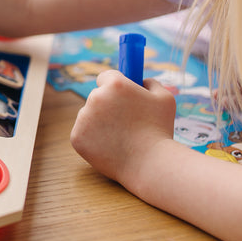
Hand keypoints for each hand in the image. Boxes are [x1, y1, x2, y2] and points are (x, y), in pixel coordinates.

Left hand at [70, 70, 176, 189]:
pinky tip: (110, 146)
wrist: (150, 164)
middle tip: (125, 122)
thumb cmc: (159, 131)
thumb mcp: (165, 99)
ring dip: (100, 123)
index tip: (120, 96)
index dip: (114, 86)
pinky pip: (83, 133)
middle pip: (97, 96)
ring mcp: (83, 117)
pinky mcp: (77, 137)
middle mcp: (95, 97)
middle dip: (108, 106)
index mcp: (115, 84)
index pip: (106, 76)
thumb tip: (141, 80)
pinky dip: (93, 139)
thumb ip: (150, 83)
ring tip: (121, 137)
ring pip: (89, 115)